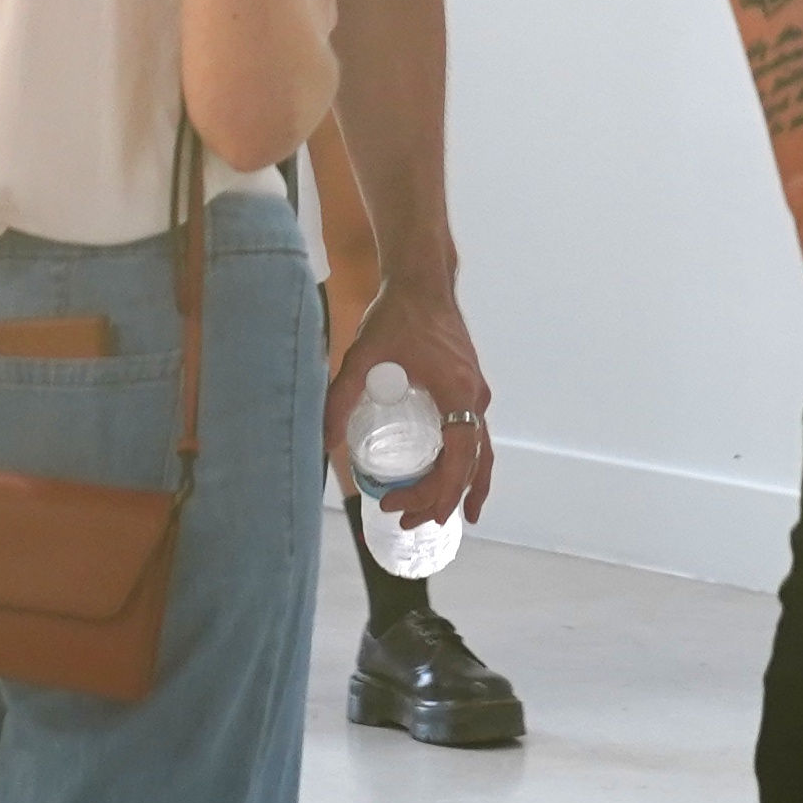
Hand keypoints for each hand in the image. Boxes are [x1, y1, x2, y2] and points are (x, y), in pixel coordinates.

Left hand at [330, 269, 493, 531]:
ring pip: (480, 454)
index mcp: (459, 395)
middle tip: (406, 522)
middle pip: (470, 466)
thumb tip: (321, 444)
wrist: (422, 279)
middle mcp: (475, 399)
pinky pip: (475, 436)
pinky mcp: (469, 386)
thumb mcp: (362, 357)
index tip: (395, 505)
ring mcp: (476, 393)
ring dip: (462, 488)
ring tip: (447, 519)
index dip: (430, 494)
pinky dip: (469, 464)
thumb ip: (340, 399)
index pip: (457, 463)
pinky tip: (456, 479)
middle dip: (441, 500)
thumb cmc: (397, 315)